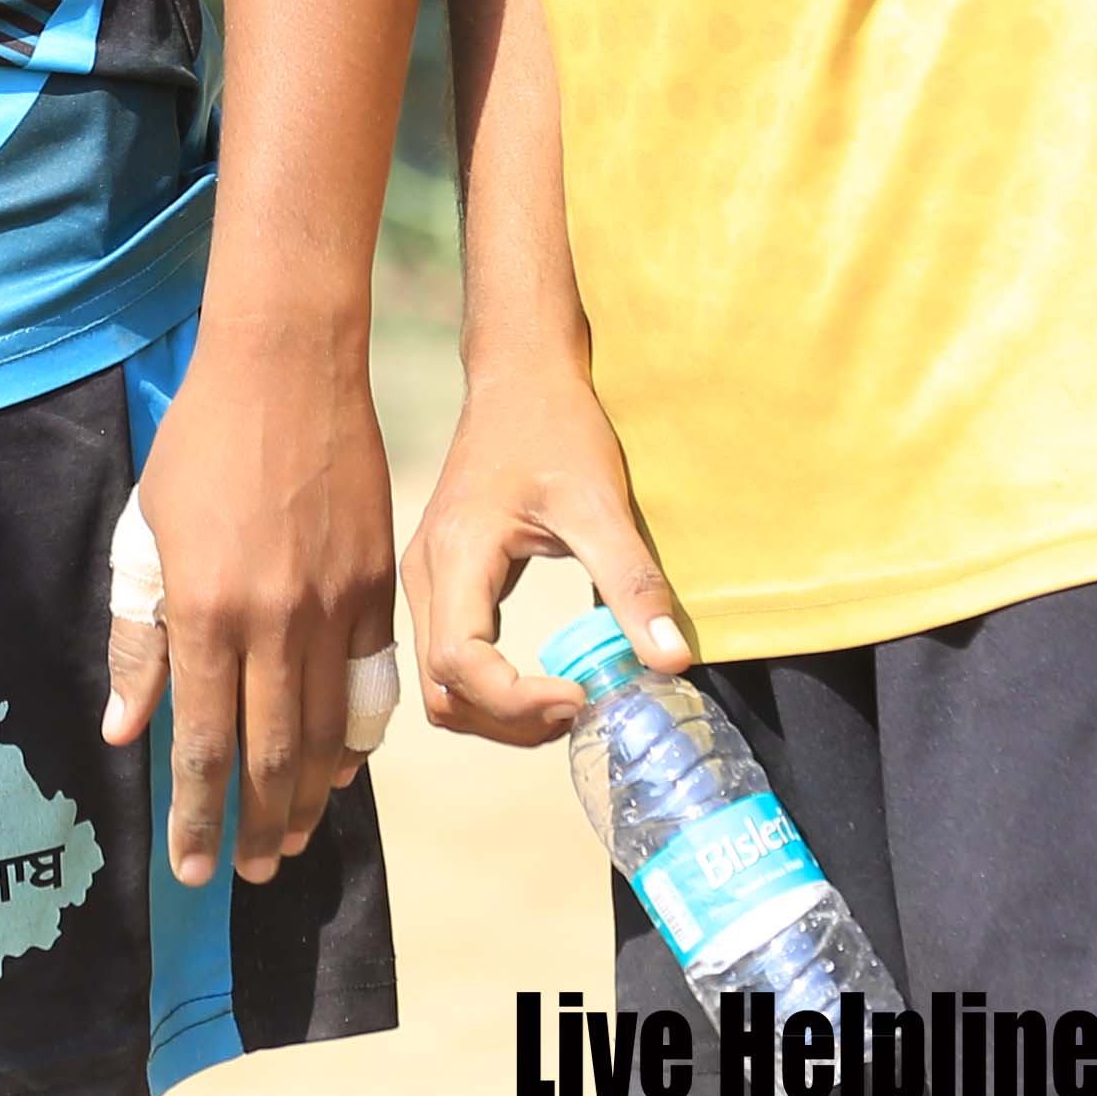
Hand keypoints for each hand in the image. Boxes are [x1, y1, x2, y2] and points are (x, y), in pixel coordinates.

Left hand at [113, 313, 394, 891]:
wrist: (286, 370)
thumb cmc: (200, 447)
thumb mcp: (145, 537)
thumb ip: (139, 639)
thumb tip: (127, 731)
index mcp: (207, 612)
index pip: (204, 747)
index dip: (198, 819)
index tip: (193, 869)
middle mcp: (274, 622)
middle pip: (272, 757)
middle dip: (258, 827)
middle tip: (252, 872)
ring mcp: (334, 608)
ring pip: (327, 734)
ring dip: (308, 799)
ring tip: (291, 839)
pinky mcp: (376, 590)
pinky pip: (371, 690)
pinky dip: (356, 741)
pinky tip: (338, 770)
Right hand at [404, 343, 696, 751]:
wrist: (520, 374)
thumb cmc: (556, 426)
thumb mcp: (601, 501)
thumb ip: (632, 582)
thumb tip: (670, 663)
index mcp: (457, 555)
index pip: (461, 665)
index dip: (518, 701)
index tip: (582, 694)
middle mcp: (427, 574)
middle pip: (443, 690)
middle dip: (509, 720)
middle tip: (580, 707)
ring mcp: (429, 578)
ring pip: (441, 685)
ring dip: (499, 713)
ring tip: (568, 699)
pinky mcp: (445, 580)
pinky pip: (452, 659)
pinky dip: (494, 689)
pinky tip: (547, 677)